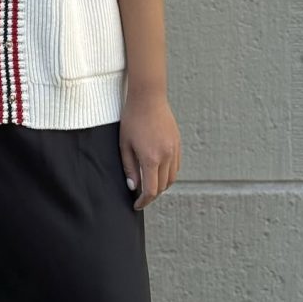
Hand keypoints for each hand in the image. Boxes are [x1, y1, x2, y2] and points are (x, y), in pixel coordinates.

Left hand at [119, 93, 180, 210]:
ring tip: (150, 183)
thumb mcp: (124, 144)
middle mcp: (166, 156)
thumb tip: (133, 186)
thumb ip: (129, 167)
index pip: (151, 190)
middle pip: (163, 186)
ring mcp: (174, 150)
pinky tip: (158, 170)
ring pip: (172, 178)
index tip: (136, 205)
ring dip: (162, 185)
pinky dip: (168, 173)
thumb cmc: (132, 119)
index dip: (144, 201)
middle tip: (141, 195)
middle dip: (152, 194)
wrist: (148, 97)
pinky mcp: (178, 143)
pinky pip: (176, 166)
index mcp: (151, 158)